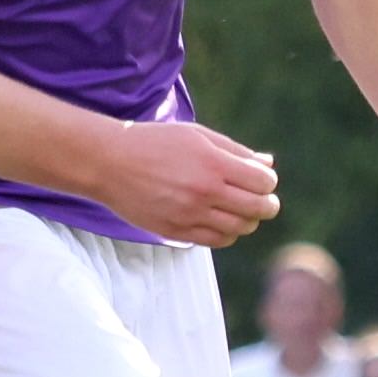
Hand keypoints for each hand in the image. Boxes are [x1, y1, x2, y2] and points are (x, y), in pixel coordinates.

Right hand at [89, 119, 277, 248]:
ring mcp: (189, 215)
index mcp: (213, 164)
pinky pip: (216, 240)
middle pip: (257, 208)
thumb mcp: (197, 136)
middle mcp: (204, 192)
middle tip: (266, 202)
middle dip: (268, 205)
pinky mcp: (176, 231)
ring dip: (248, 221)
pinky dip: (228, 233)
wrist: (110, 163)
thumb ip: (235, 151)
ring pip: (239, 228)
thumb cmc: (155, 143)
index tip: (262, 179)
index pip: (262, 182)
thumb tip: (268, 164)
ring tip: (243, 212)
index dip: (268, 181)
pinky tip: (222, 221)